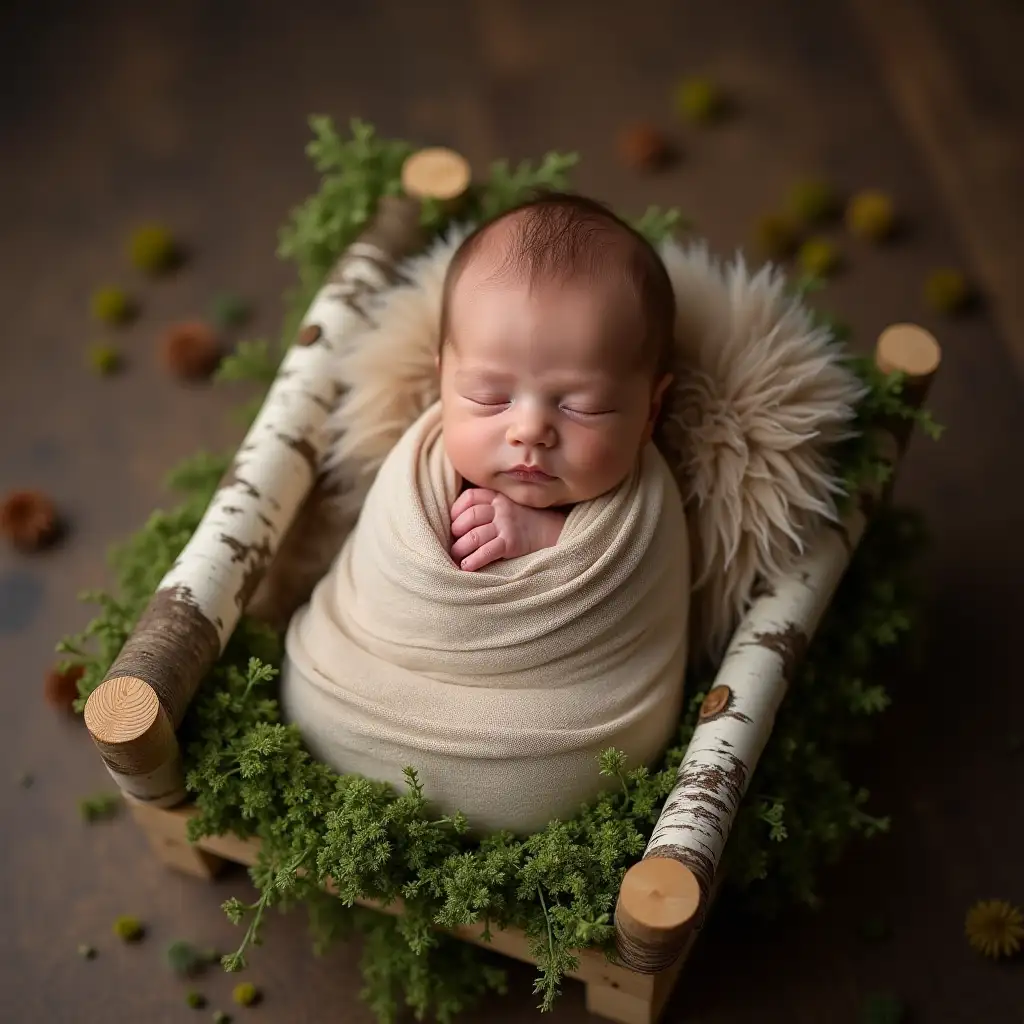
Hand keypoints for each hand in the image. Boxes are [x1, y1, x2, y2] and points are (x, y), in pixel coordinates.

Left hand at [450, 488, 565, 570]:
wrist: (553, 531)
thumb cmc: (524, 520)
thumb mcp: (507, 504)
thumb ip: (488, 506)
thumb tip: (458, 520)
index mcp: (497, 496)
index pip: (469, 497)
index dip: (456, 510)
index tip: (453, 522)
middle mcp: (501, 508)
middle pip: (469, 517)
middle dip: (456, 532)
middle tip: (454, 543)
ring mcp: (506, 525)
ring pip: (474, 536)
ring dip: (460, 549)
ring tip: (456, 557)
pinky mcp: (511, 543)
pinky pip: (486, 552)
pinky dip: (473, 560)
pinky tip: (466, 567)